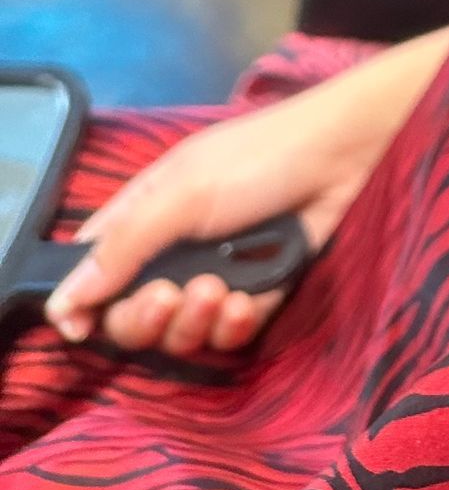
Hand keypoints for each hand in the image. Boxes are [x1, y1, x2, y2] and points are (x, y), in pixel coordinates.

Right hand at [45, 26, 448, 358]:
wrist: (346, 155)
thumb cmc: (261, 157)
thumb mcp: (182, 194)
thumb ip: (123, 247)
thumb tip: (62, 303)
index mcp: (144, 216)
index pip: (93, 273)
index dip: (82, 304)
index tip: (81, 327)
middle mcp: (175, 249)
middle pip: (132, 316)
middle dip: (145, 317)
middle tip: (169, 296)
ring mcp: (217, 272)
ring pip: (181, 332)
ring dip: (194, 321)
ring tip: (219, 291)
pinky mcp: (260, 292)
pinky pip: (230, 334)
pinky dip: (236, 324)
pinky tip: (248, 299)